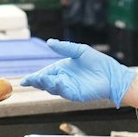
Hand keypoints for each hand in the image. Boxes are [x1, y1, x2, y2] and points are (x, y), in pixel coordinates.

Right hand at [20, 39, 137, 107]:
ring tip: (41, 79)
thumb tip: (50, 42)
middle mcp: (63, 80)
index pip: (45, 74)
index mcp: (61, 69)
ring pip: (53, 88)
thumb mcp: (79, 51)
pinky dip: (59, 88)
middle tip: (29, 80)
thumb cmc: (98, 63)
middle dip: (37, 82)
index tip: (25, 80)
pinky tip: (56, 82)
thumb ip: (65, 47)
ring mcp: (69, 88)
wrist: (113, 74)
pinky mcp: (77, 95)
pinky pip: (65, 92)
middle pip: (46, 83)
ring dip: (46, 84)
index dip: (34, 77)